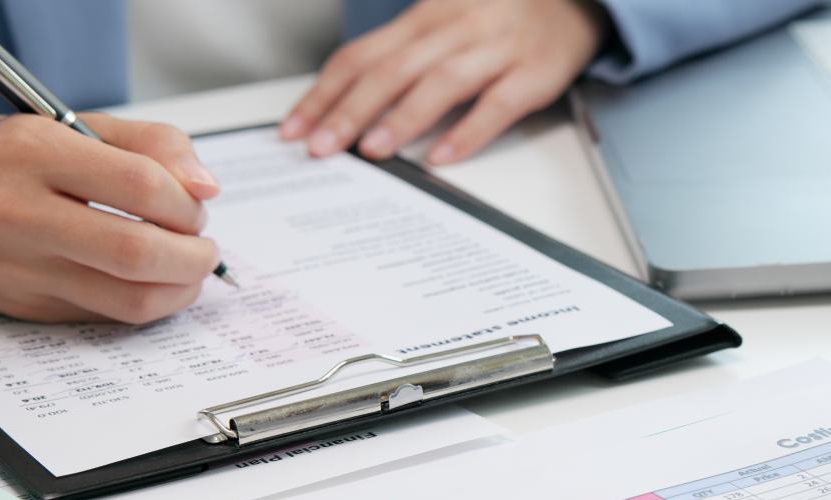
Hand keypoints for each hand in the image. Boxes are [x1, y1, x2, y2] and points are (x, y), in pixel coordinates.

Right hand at [0, 113, 221, 323]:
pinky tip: (151, 282)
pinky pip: (106, 317)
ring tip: (187, 267)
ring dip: (180, 289)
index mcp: (33, 153)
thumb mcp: (72, 125)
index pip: (139, 185)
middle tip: (204, 247)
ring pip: (128, 299)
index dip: (186, 202)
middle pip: (136, 252)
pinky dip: (145, 304)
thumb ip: (152, 144)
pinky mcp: (23, 308)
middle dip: (194, 256)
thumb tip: (206, 188)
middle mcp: (16, 213)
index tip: (197, 205)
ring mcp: (16, 269)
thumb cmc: (6, 159)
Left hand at [280, 0, 610, 163]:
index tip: (295, 128)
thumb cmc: (502, 14)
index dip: (325, 93)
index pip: (362, 55)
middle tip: (320, 147)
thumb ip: (401, 49)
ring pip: (441, 82)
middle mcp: (456, 28)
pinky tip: (442, 156)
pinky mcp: (535, 73)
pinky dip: (468, 131)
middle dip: (350, 109)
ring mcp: (497, 49)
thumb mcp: (444, 16)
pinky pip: (498, 103)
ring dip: (402, 118)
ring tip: (371, 150)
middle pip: (392, 69)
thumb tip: (347, 98)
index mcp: (426, 16)